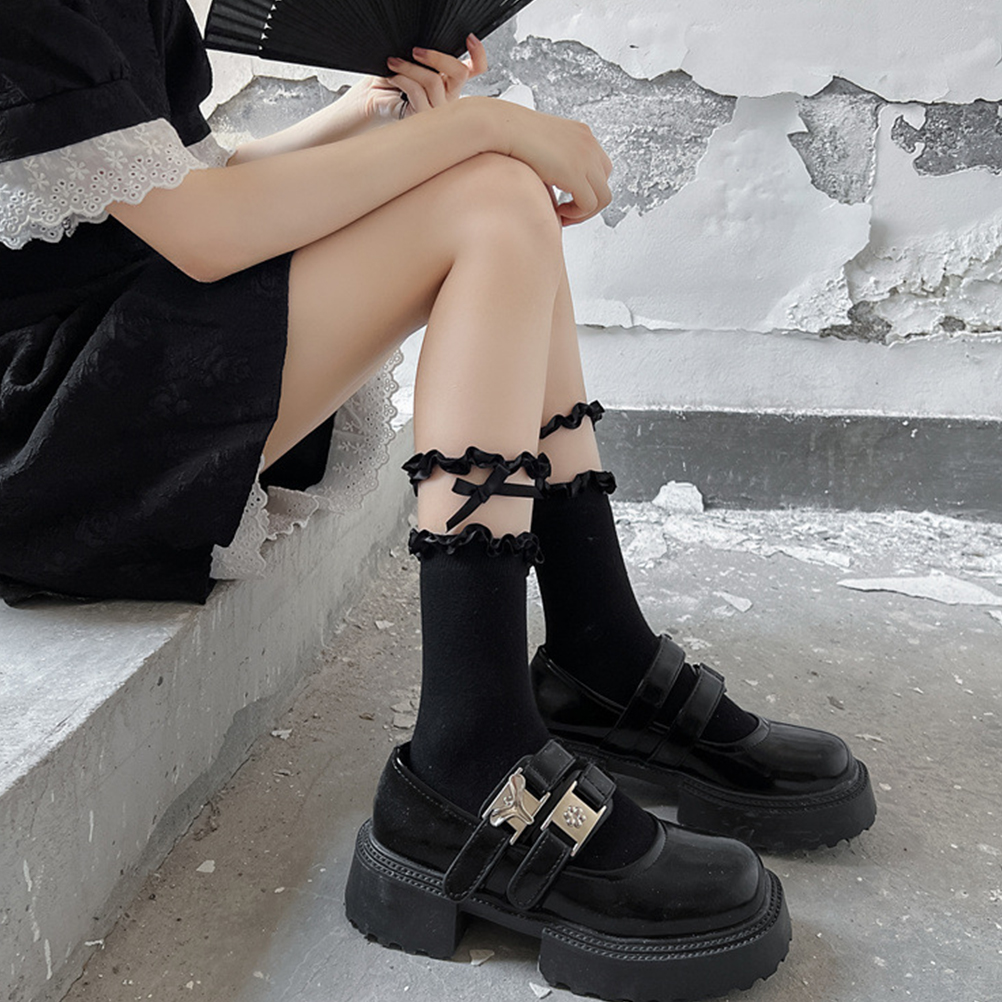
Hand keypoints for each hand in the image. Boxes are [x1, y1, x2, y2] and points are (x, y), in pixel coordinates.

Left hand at [363, 33, 487, 121]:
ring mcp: (439, 109)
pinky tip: (392, 77)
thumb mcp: (411, 62)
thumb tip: (426, 47)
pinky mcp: (424, 118)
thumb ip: (425, 58)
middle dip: (438, 57)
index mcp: (450, 81)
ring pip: (434, 81)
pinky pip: (418, 92)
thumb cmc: (391, 82)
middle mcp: (449, 96)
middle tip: (416, 51)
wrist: (373, 101)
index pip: (475, 69)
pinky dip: (402, 79)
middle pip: (460, 72)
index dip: (478, 54)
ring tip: (394, 63)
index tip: (470, 39)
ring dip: (410, 67)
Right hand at [484, 100, 613, 226]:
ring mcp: (586, 157)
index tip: (567, 198)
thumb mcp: (542, 144)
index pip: (602, 168)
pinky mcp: (576, 173)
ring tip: (562, 213)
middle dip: (587, 203)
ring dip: (583, 212)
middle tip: (566, 211)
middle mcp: (589, 143)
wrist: (501, 128)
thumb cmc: (511, 137)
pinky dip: (576, 214)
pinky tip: (558, 210)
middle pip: (605, 184)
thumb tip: (555, 179)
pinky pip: (589, 205)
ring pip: (603, 198)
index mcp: (582, 134)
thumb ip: (555, 159)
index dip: (587, 189)